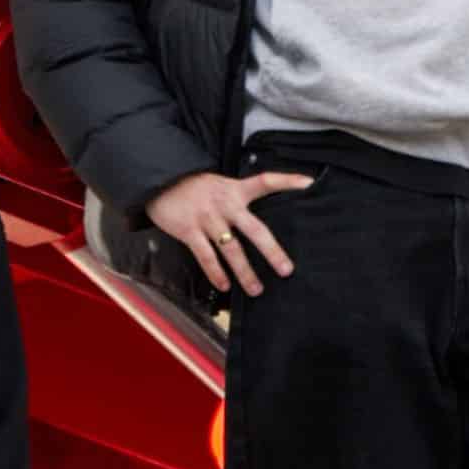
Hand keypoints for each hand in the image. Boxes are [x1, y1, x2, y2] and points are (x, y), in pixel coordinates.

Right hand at [143, 169, 316, 296]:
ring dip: (245, 272)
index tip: (309, 184)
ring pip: (231, 249)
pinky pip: (206, 256)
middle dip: (272, 251)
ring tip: (256, 289)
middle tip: (286, 270)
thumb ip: (237, 199)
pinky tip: (224, 285)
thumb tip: (256, 224)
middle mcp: (225, 204)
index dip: (288, 181)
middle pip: (255, 229)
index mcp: (235, 190)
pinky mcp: (189, 230)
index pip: (266, 181)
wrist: (159, 179)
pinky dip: (216, 273)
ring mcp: (208, 218)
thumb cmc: (193, 186)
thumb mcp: (219, 184)